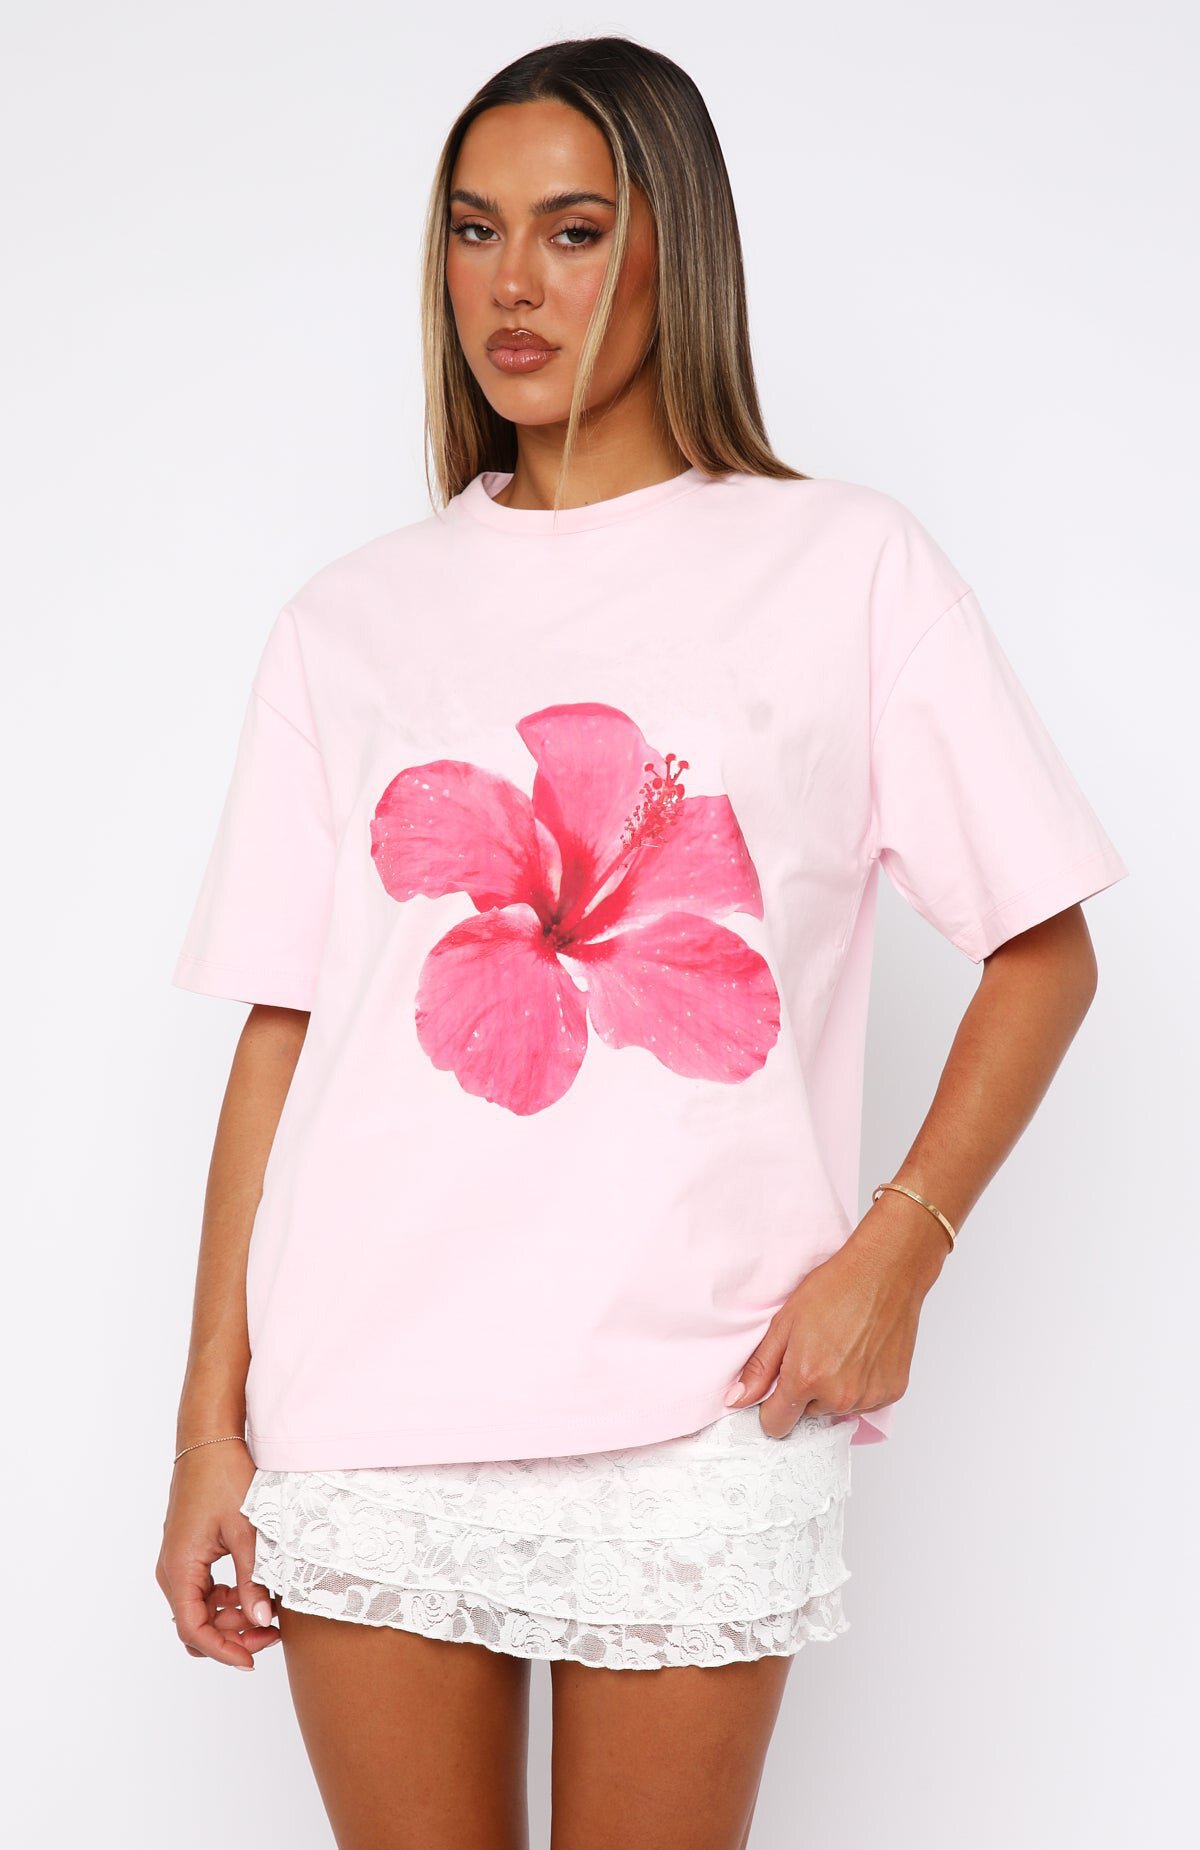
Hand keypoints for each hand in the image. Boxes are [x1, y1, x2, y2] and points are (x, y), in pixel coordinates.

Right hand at [156, 1440, 279, 1670]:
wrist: (210, 1442)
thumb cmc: (225, 1478)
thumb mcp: (246, 1530)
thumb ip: (254, 1577)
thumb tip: (261, 1620)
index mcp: (181, 1567)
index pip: (193, 1628)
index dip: (223, 1650)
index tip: (252, 1660)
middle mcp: (172, 1570)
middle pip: (195, 1624)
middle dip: (232, 1636)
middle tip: (272, 1633)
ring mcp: (178, 1562)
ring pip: (200, 1610)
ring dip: (231, 1618)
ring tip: (269, 1612)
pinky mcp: (188, 1553)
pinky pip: (203, 1591)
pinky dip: (226, 1599)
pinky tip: (254, 1590)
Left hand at [723, 1199, 948, 1437]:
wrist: (884, 1273)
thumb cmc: (836, 1289)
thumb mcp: (784, 1322)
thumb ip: (760, 1367)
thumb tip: (737, 1399)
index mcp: (806, 1379)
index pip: (777, 1425)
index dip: (772, 1407)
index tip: (776, 1389)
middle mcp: (839, 1396)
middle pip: (808, 1415)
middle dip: (806, 1392)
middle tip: (815, 1353)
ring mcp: (869, 1397)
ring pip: (838, 1409)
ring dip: (834, 1389)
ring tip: (840, 1350)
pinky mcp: (892, 1392)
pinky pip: (865, 1403)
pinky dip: (861, 1386)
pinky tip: (861, 1354)